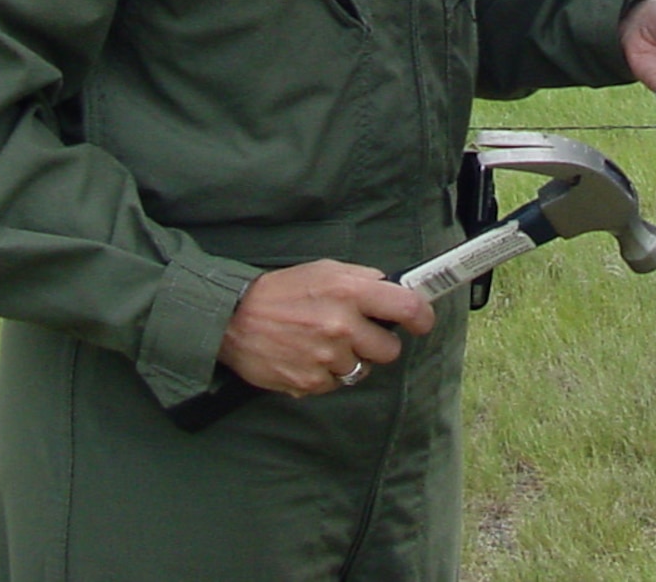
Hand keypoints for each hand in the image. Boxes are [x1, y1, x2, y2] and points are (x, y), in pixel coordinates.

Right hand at [218, 259, 433, 396]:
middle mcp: (341, 326)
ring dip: (349, 359)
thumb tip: (393, 289)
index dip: (422, 317)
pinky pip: (335, 384)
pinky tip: (307, 356)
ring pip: (361, 370)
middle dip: (377, 343)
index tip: (421, 322)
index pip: (407, 307)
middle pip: (389, 350)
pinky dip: (326, 374)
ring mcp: (326, 358)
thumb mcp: (324, 270)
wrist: (234, 319)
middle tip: (357, 333)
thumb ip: (361, 279)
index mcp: (349, 292)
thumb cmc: (282, 290)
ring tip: (323, 343)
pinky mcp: (310, 382)